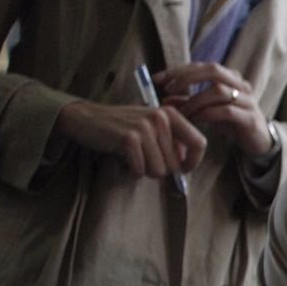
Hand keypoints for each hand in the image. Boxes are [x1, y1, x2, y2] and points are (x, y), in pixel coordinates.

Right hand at [54, 100, 205, 177]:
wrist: (87, 118)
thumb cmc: (123, 127)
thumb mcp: (153, 128)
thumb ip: (173, 141)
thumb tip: (186, 163)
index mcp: (171, 114)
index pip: (199, 143)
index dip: (194, 162)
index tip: (183, 169)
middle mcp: (160, 118)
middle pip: (176, 164)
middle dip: (161, 169)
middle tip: (144, 159)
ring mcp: (144, 127)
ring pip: (159, 170)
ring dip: (146, 171)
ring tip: (134, 158)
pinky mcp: (129, 138)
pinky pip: (141, 170)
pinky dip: (132, 170)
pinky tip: (124, 159)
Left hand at [155, 62, 273, 156]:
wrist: (259, 142)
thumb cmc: (232, 123)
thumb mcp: (207, 110)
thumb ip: (188, 103)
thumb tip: (164, 101)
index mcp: (229, 78)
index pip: (201, 66)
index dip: (178, 70)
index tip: (157, 80)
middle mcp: (240, 85)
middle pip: (213, 70)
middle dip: (187, 78)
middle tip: (169, 90)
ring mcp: (247, 101)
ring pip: (218, 91)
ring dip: (195, 100)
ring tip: (182, 112)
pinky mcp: (250, 119)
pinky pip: (227, 111)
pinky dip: (208, 114)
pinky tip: (197, 120)